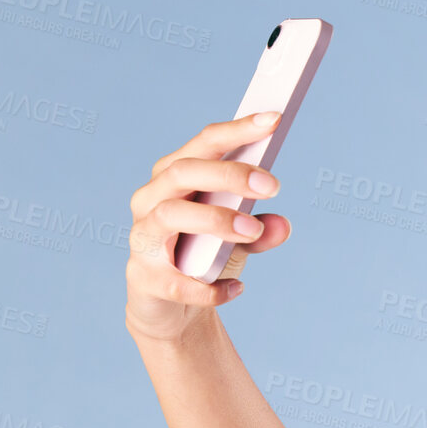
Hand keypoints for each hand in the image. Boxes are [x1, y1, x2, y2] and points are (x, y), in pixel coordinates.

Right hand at [124, 111, 292, 343]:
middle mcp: (152, 199)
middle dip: (229, 174)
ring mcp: (143, 237)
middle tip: (273, 186)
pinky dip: (209, 286)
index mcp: (175, 178)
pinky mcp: (145, 278)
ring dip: (216, 219)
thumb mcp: (238, 242)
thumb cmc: (203, 258)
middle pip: (184, 171)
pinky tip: (236, 287)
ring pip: (171, 215)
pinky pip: (177, 280)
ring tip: (252, 230)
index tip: (273, 120)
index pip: (204, 143)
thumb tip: (282, 225)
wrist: (171, 308)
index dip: (238, 130)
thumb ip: (260, 232)